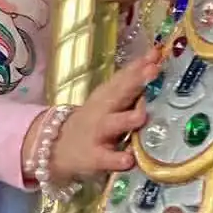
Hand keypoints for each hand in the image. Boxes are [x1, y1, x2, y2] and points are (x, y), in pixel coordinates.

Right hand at [45, 53, 157, 181]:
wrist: (56, 147)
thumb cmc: (94, 122)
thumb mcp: (108, 101)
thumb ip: (130, 87)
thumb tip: (155, 63)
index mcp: (108, 95)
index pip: (125, 76)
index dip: (140, 64)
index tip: (156, 52)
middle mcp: (104, 110)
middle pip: (120, 93)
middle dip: (136, 81)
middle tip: (153, 69)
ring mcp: (99, 134)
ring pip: (114, 124)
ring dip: (128, 119)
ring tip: (142, 116)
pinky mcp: (95, 158)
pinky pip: (107, 159)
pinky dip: (117, 159)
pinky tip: (128, 159)